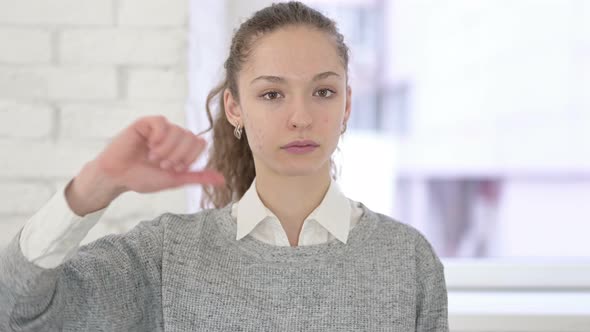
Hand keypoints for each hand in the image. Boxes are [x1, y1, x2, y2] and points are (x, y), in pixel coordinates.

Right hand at [65, 115, 224, 215]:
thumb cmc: (143, 178)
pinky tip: (150, 145)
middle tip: (161, 164)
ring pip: (177, 130)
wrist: (118, 177)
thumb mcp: (175, 180)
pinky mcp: (145, 123)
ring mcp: (160, 129)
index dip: (189, 158)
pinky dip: (159, 137)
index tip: (174, 169)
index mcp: (182, 148)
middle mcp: (173, 136)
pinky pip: (162, 122)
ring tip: (152, 158)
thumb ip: (198, 177)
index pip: (200, 143)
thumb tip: (223, 180)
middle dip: (178, 156)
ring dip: (166, 149)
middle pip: (190, 137)